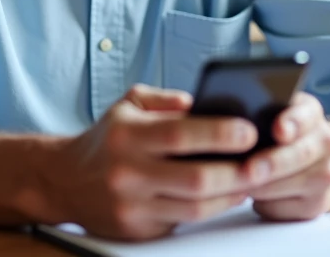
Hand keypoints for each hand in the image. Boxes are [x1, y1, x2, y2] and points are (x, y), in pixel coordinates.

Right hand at [48, 84, 258, 240]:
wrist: (64, 180)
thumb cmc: (107, 138)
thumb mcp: (129, 103)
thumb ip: (166, 100)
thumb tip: (204, 101)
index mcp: (127, 135)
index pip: (180, 134)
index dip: (219, 134)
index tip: (250, 130)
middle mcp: (127, 172)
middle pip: (195, 179)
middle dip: (236, 172)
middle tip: (265, 162)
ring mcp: (131, 205)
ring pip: (195, 207)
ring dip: (231, 194)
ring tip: (254, 179)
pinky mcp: (136, 229)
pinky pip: (184, 221)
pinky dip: (212, 209)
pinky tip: (229, 195)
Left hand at [242, 92, 329, 220]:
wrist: (329, 161)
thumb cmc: (291, 134)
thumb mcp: (282, 112)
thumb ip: (262, 111)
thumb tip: (225, 120)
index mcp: (312, 114)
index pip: (304, 116)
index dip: (291, 123)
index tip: (278, 131)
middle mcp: (326, 144)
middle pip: (298, 155)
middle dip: (271, 164)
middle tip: (248, 169)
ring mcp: (325, 176)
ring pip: (288, 185)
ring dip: (259, 186)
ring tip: (237, 180)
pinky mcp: (315, 205)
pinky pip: (281, 208)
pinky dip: (262, 203)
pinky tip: (254, 192)